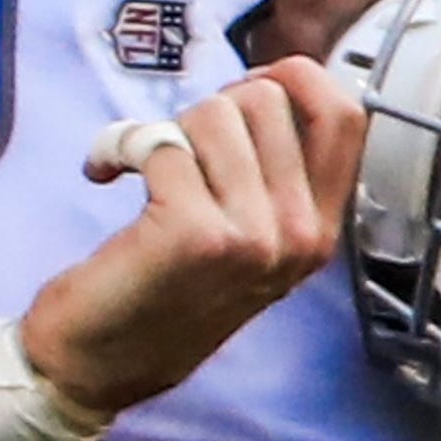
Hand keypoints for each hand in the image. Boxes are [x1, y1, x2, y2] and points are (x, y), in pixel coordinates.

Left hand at [21, 59, 364, 416]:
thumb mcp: (248, 239)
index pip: (346, 117)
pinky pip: (161, 143)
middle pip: (266, 101)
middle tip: (176, 152)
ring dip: (165, 130)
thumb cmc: (162, 290)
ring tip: (144, 173)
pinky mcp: (196, 234)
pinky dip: (119, 146)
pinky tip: (103, 176)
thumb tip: (273, 83)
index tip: (245, 87)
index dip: (294, 77)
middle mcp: (299, 236)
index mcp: (320, 232)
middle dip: (209, 110)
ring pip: (214, 113)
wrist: (94, 363)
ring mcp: (254, 237)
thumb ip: (273, 173)